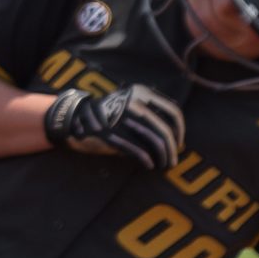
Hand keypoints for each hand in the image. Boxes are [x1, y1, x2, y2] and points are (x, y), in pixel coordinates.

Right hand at [43, 85, 183, 169]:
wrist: (77, 116)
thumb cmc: (108, 112)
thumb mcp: (129, 101)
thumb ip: (150, 110)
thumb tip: (174, 132)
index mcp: (142, 92)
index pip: (173, 111)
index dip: (180, 130)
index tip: (179, 142)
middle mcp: (136, 104)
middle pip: (166, 131)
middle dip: (173, 149)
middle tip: (173, 160)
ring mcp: (125, 119)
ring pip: (156, 142)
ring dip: (163, 157)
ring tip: (163, 165)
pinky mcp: (116, 135)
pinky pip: (140, 151)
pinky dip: (148, 160)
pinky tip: (149, 165)